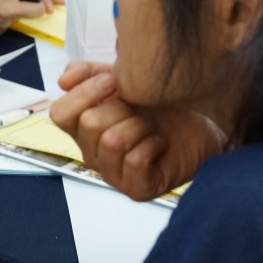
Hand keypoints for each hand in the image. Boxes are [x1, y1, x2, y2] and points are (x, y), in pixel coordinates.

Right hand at [50, 61, 225, 200]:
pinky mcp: (136, 189)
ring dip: (138, 126)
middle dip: (120, 108)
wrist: (202, 124)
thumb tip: (62, 81)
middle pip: (89, 124)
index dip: (83, 94)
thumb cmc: (159, 105)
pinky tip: (159, 143)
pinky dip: (153, 143)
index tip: (113, 80)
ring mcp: (112, 174)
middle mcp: (91, 154)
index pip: (60, 114)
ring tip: (149, 127)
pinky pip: (135, 159)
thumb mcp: (121, 80)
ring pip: (112, 141)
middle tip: (138, 108)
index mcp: (81, 130)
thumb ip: (87, 73)